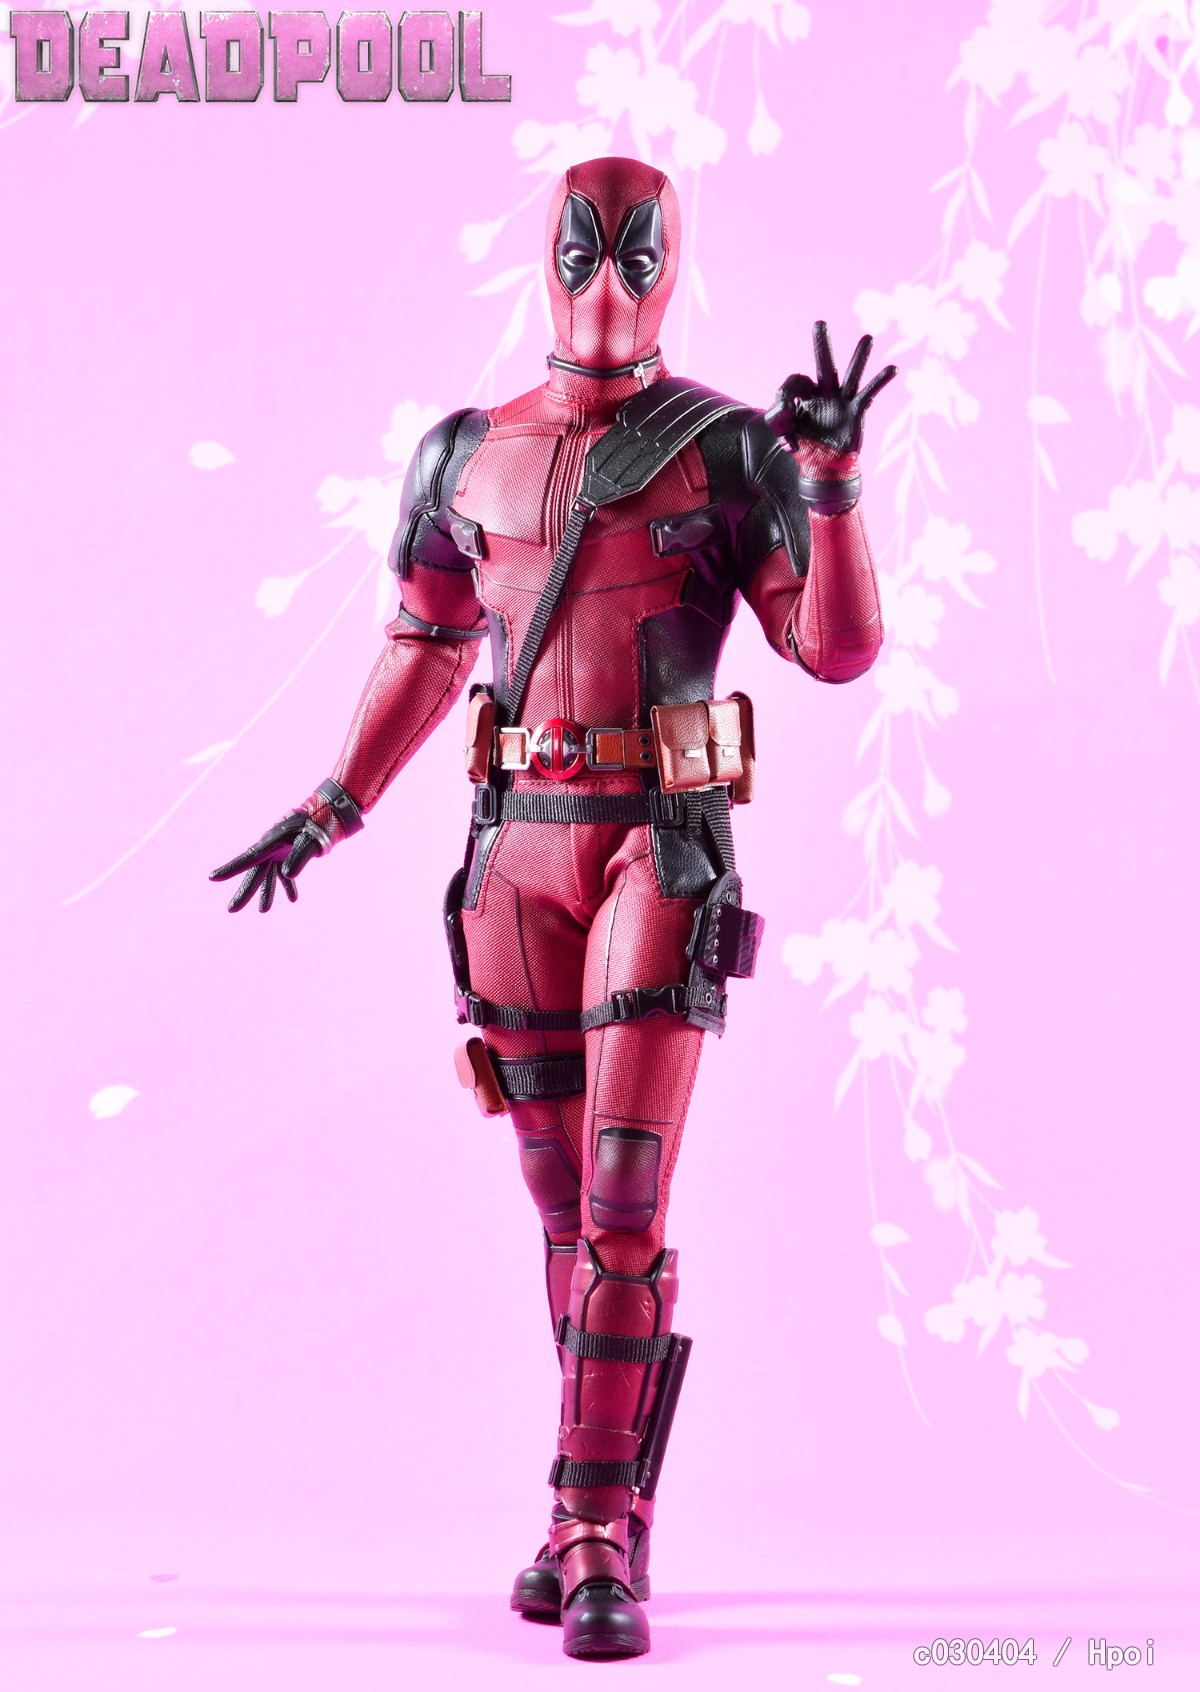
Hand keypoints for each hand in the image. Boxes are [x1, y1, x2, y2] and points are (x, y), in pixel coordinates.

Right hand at [209, 811, 325, 913]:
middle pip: (255, 873)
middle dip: (245, 892)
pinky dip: (289, 887)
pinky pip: (285, 874)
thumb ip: (299, 857)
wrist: (322, 814)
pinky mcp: (287, 856)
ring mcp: (278, 853)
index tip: (212, 878)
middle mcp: (270, 849)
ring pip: (268, 876)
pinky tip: (293, 899)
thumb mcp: (309, 839)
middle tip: (231, 910)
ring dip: (267, 893)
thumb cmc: (315, 825)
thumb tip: (287, 876)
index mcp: (271, 842)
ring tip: (263, 911)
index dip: (229, 869)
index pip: (248, 859)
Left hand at [765, 321, 896, 456]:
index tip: (785, 412)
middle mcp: (827, 394)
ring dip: (860, 357)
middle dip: (822, 344)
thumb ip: (780, 413)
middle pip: (825, 365)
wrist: (824, 467)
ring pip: (851, 374)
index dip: (788, 394)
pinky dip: (881, 381)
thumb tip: (782, 404)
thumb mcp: (787, 429)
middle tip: (820, 323)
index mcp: (809, 396)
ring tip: (868, 338)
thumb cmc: (807, 447)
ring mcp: (843, 401)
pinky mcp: (856, 412)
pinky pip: (869, 394)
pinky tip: (892, 368)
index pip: (798, 382)